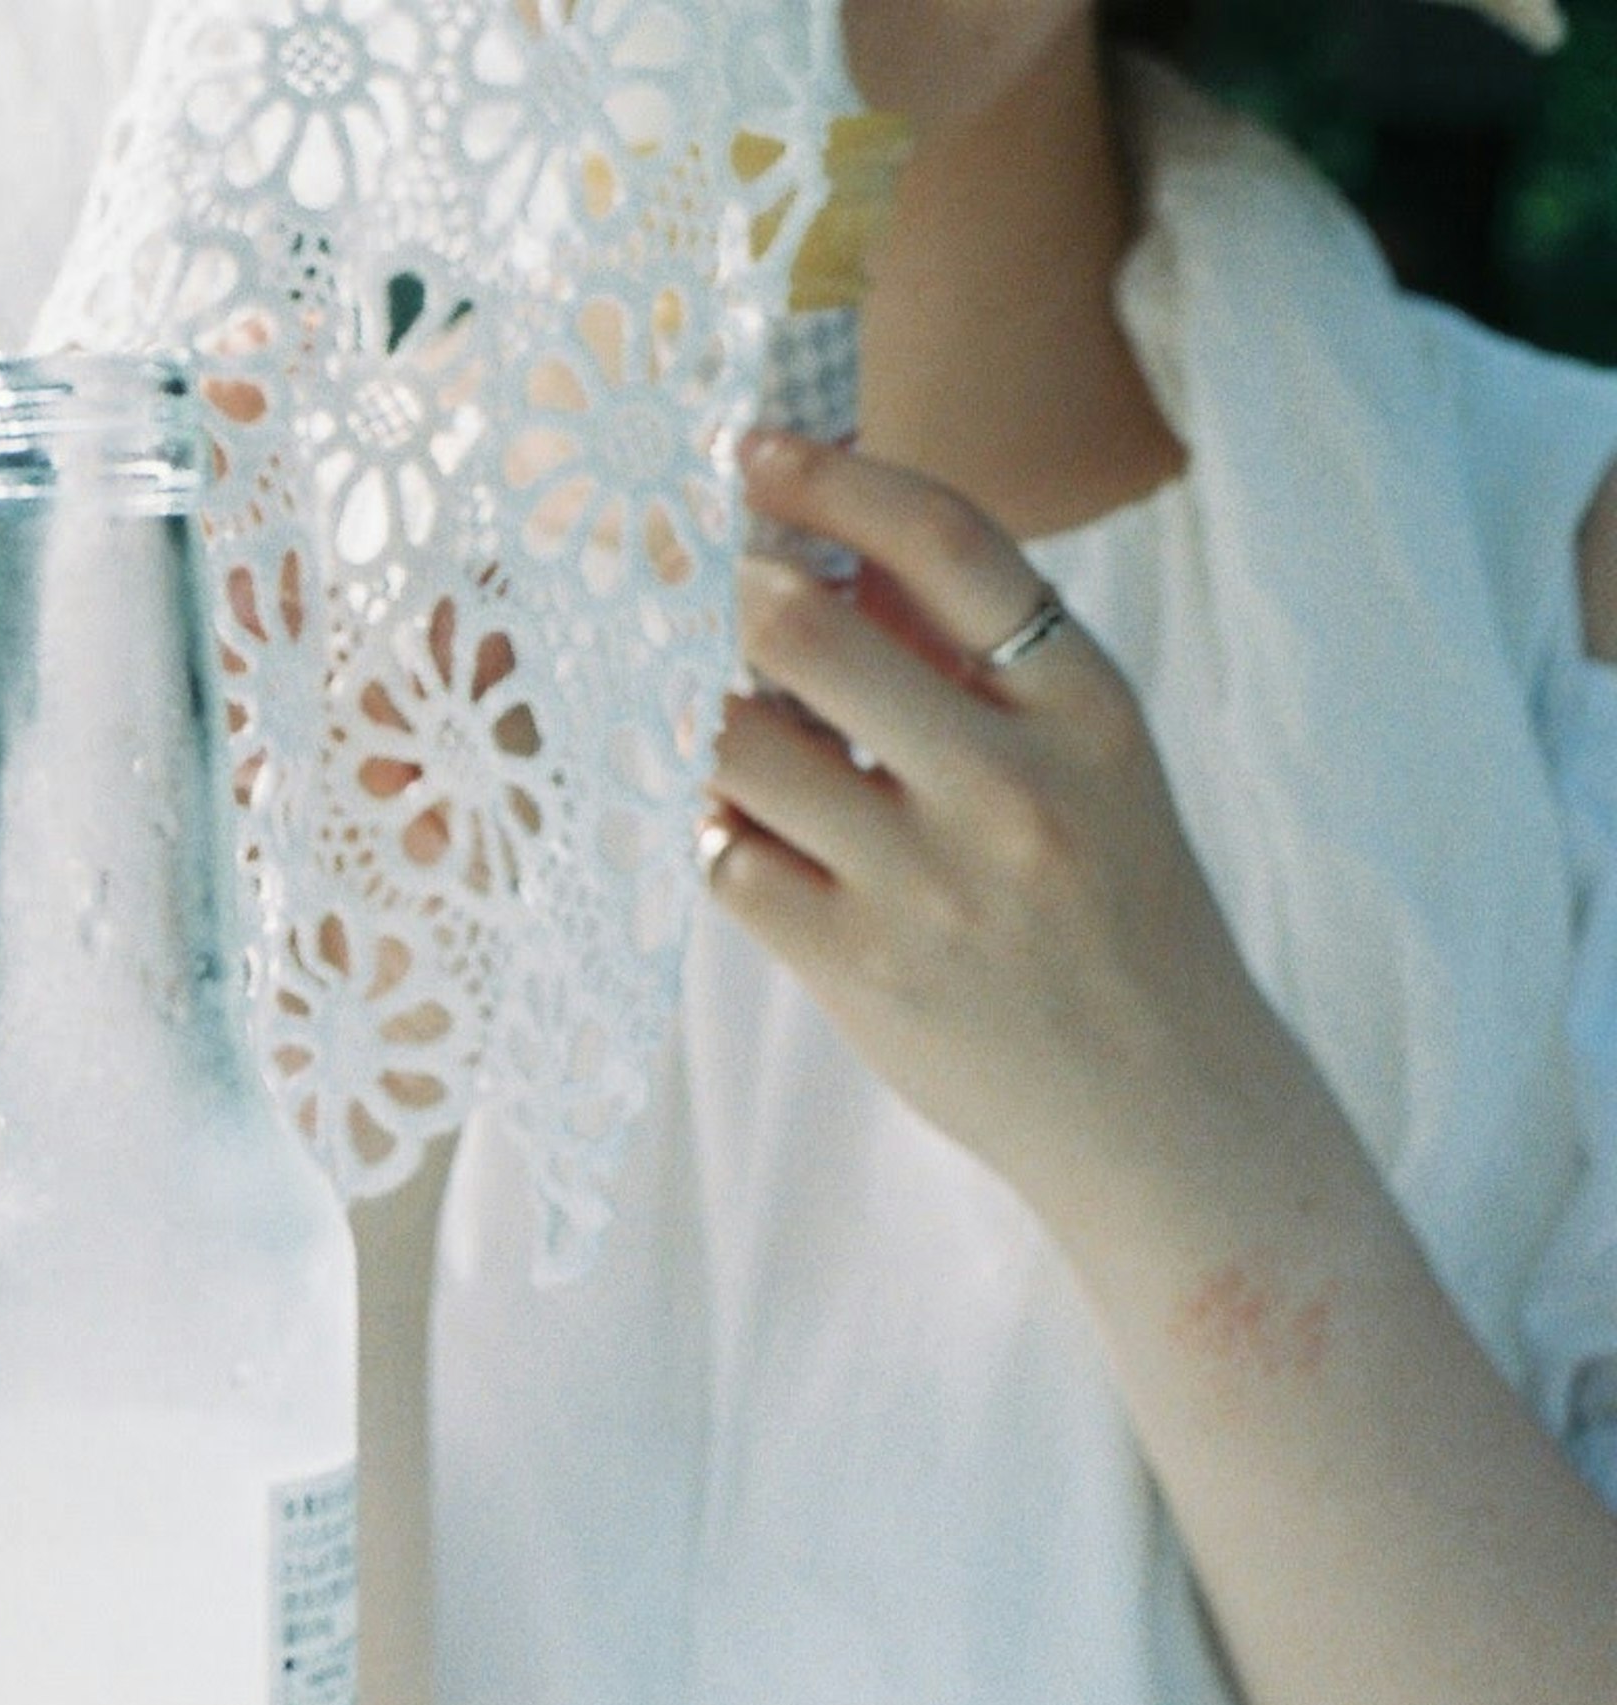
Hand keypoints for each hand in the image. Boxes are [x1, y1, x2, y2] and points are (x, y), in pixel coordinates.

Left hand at [708, 431, 1328, 1258]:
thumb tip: (838, 550)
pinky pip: (728, 864)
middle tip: (685, 593)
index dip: (833, 478)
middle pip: (808, 631)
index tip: (749, 451)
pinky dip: (710, 833)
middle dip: (727, 600)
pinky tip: (727, 828)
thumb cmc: (1114, 915)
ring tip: (701, 720)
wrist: (1167, 1105)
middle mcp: (1009, 781)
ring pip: (741, 747)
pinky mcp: (859, 967)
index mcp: (1085, 705)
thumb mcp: (1088, 764)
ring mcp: (928, 879)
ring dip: (700, 721)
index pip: (949, 543)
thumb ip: (974, 667)